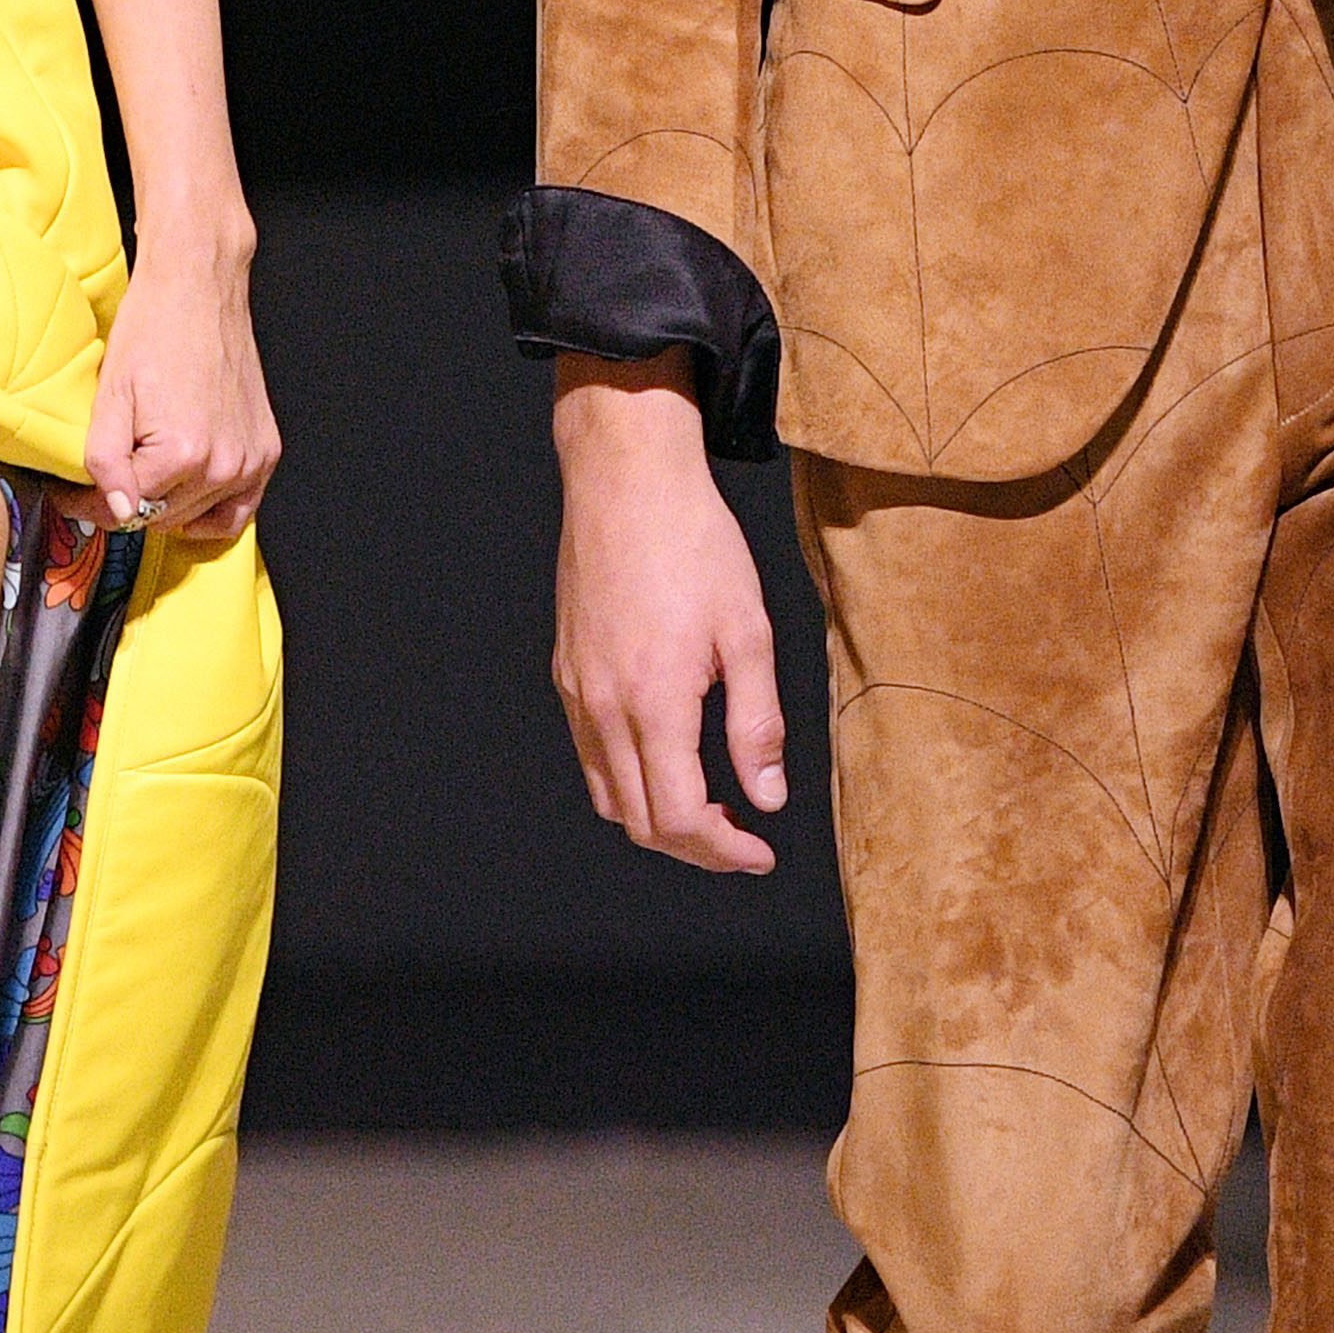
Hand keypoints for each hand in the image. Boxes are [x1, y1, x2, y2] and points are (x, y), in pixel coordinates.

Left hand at [82, 221, 277, 548]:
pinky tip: (185, 492)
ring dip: (164, 502)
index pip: (125, 509)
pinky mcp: (266, 452)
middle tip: (108, 471)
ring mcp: (250, 461)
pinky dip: (209, 511)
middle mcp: (223, 465)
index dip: (90, 502)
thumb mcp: (110, 397)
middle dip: (127, 500)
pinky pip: (237, 511)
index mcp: (182, 454)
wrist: (198, 288)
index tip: (73, 492)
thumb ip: (105, 462)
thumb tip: (118, 510)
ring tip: (145, 467)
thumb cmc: (153, 330)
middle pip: (159, 518)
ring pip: (193, 518)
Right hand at [551, 356, 786, 875]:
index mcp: (654, 703)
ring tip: (710, 804)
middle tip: (743, 839)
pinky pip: (591, 754)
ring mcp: (578, 691)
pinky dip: (628, 781)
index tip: (760, 853)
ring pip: (609, 795)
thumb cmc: (694, 544)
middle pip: (640, 821)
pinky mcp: (567, 672)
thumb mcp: (749, 633)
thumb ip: (757, 723)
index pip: (680, 818)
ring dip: (659, 818)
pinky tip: (668, 756)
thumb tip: (766, 797)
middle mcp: (604, 707)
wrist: (625, 480)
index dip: (723, 852)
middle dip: (695, 847)